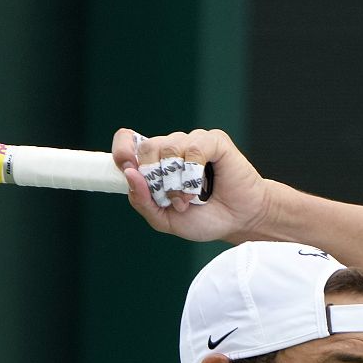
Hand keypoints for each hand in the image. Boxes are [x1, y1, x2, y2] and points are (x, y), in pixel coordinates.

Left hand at [111, 127, 273, 243]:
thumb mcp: (164, 219)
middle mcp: (172, 148)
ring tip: (189, 199)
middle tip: (171, 199)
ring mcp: (193, 142)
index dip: (122, 150)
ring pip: (168, 147)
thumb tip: (129, 173)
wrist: (239, 222)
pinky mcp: (214, 141)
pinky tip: (201, 186)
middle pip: (147, 147)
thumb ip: (142, 201)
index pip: (129, 140)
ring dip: (176, 181)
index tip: (126, 167)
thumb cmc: (205, 218)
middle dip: (154, 178)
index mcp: (157, 163)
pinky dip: (193, 171)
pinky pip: (193, 147)